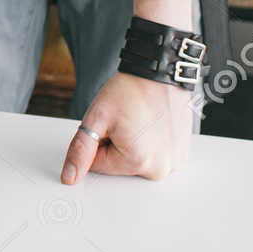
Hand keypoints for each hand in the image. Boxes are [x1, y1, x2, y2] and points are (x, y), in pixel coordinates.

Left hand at [60, 72, 193, 183]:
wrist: (160, 73)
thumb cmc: (132, 90)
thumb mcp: (97, 118)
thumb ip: (81, 150)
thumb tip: (70, 177)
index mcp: (138, 162)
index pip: (98, 165)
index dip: (99, 140)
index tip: (111, 124)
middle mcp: (161, 168)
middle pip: (119, 165)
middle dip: (116, 144)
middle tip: (127, 121)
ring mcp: (175, 162)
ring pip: (137, 161)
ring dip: (134, 144)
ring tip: (141, 121)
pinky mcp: (182, 155)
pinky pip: (155, 156)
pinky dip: (151, 142)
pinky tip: (153, 124)